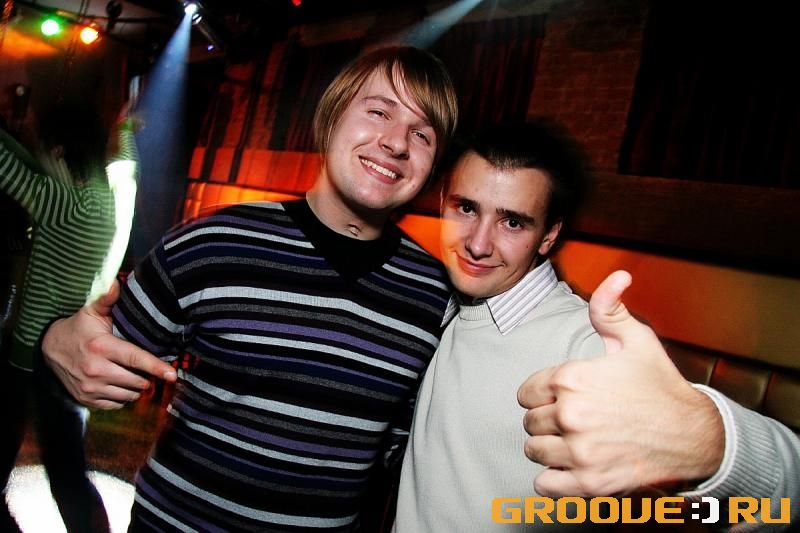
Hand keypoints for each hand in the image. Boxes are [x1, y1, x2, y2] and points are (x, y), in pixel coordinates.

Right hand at [41, 279, 176, 408]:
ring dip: (138, 388)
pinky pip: (116, 404)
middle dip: (148, 377)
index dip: (156, 367)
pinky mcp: (86, 399)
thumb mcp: (91, 311)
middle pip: (136, 381)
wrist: (49, 348)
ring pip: (129, 395)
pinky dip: (124, 397)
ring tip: (137, 375)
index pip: (135, 359)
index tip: (173, 375)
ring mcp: (90, 387)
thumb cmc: (78, 328)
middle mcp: (95, 370)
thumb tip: (116, 282)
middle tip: (151, 369)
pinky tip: (122, 385)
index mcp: (101, 347)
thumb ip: (107, 299)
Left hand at [517, 271, 723, 496]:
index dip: (542, 394)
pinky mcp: (589, 482)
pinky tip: (570, 466)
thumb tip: (616, 275)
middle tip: (573, 419)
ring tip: (572, 441)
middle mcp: (570, 414)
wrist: (695, 435)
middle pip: (529, 421)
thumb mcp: (637, 340)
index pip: (526, 392)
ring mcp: (579, 451)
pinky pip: (546, 484)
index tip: (561, 396)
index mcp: (572, 378)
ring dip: (548, 447)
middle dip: (546, 419)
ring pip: (534, 450)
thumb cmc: (661, 387)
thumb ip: (611, 309)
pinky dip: (553, 479)